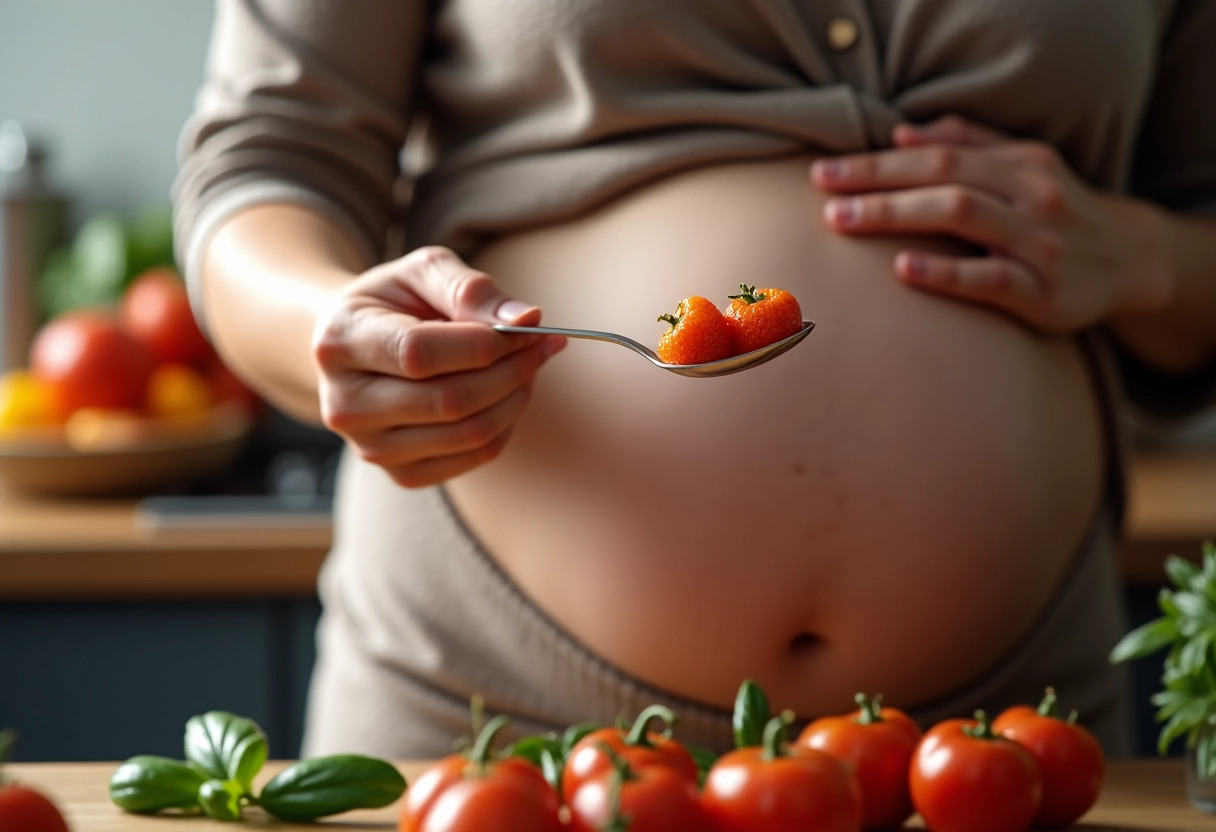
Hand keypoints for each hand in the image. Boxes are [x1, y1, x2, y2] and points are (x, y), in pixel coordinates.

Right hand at [311, 246, 564, 487]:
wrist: (357, 347)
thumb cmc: (394, 303)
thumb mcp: (421, 273)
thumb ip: (469, 289)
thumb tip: (525, 317)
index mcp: (339, 343)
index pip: (419, 354)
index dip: (484, 343)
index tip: (527, 325)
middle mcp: (345, 405)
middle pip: (450, 401)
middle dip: (511, 370)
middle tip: (543, 345)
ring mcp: (370, 447)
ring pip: (469, 434)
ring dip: (516, 397)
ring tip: (529, 364)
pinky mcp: (401, 473)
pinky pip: (474, 457)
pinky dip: (506, 425)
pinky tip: (507, 395)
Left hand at [810, 115, 1169, 332]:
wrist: (1131, 262)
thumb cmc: (1056, 211)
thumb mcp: (1023, 166)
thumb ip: (968, 144)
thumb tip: (900, 134)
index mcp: (1020, 163)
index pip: (937, 155)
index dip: (878, 163)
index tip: (824, 172)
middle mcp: (1032, 196)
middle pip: (944, 179)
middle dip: (877, 186)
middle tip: (823, 198)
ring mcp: (1040, 245)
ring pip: (963, 216)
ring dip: (897, 215)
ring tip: (845, 221)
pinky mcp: (1044, 295)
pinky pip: (990, 280)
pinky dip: (946, 273)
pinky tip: (903, 269)